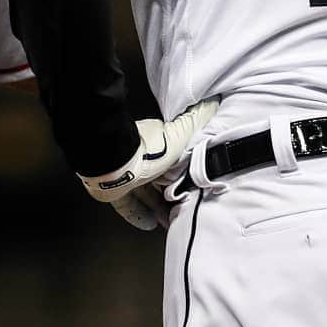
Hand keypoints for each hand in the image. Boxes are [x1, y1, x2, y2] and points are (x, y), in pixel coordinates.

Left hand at [78, 98, 218, 229]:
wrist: (115, 163)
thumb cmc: (148, 151)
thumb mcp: (178, 137)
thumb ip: (195, 121)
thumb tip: (212, 103)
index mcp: (157, 145)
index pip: (174, 161)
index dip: (184, 174)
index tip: (194, 187)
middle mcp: (142, 159)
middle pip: (160, 180)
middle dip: (171, 194)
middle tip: (183, 209)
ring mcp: (128, 175)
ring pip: (146, 194)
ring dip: (157, 207)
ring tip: (169, 220)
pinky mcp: (115, 191)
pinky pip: (128, 205)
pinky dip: (138, 214)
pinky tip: (148, 223)